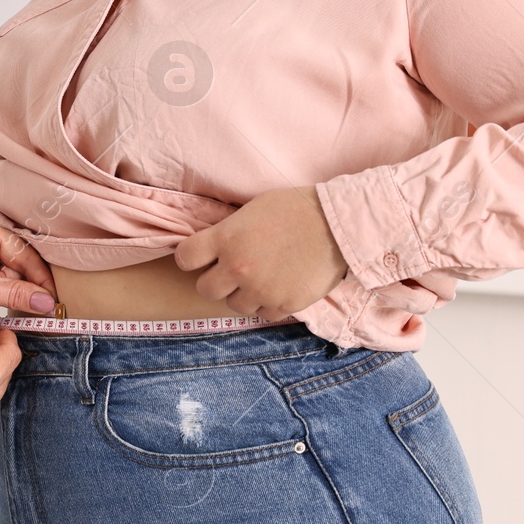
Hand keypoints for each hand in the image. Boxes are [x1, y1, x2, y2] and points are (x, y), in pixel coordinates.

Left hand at [0, 211, 58, 362]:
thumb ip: (14, 295)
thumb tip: (45, 302)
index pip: (25, 252)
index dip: (41, 279)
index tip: (53, 302)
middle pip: (19, 261)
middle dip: (30, 286)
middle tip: (44, 310)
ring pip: (9, 272)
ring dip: (17, 292)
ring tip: (28, 312)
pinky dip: (4, 293)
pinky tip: (11, 308)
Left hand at [174, 185, 349, 321]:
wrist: (338, 223)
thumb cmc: (295, 208)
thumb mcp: (252, 210)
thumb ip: (228, 232)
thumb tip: (213, 246)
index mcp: (226, 239)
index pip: (186, 258)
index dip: (192, 257)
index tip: (201, 256)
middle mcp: (238, 267)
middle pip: (206, 289)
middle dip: (216, 280)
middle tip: (233, 271)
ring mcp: (260, 289)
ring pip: (234, 305)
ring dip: (243, 294)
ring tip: (262, 277)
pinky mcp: (283, 304)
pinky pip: (263, 314)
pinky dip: (267, 304)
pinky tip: (278, 286)